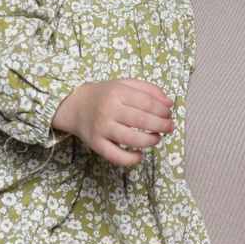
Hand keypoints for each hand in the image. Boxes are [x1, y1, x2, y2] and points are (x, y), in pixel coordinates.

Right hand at [50, 79, 175, 166]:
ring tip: (157, 138)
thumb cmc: (105, 94)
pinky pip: (115, 156)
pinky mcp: (96, 144)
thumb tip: (169, 104)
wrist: (75, 105)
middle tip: (169, 127)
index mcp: (118, 92)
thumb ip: (149, 89)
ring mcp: (102, 128)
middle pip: (142, 121)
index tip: (168, 115)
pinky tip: (140, 155)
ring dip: (151, 141)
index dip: (163, 111)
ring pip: (132, 139)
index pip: (148, 103)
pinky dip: (131, 159)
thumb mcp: (125, 84)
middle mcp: (109, 110)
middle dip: (162, 126)